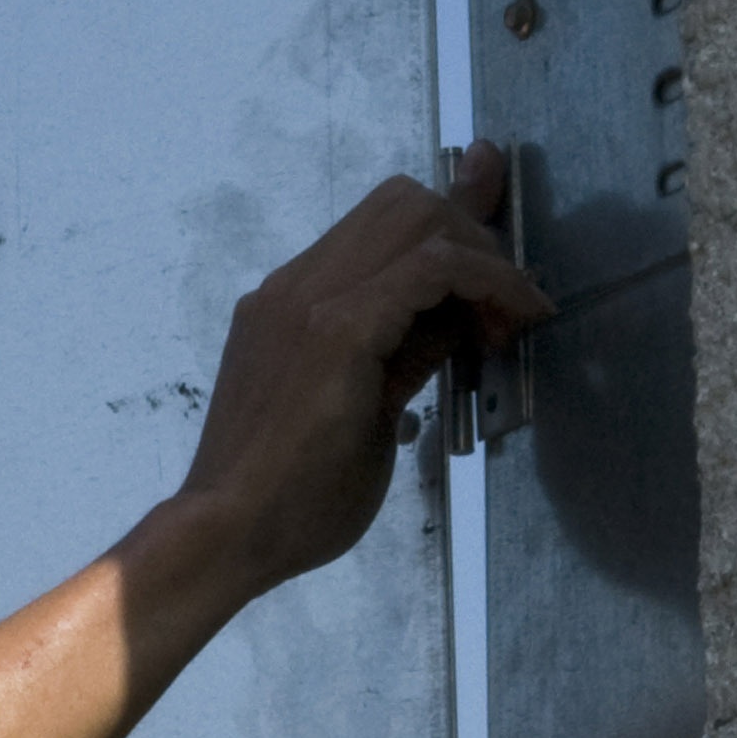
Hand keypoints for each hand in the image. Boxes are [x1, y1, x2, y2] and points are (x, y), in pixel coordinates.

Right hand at [167, 148, 551, 597]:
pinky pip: (433, 268)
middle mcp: (295, 286)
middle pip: (407, 201)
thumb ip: (408, 355)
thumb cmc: (286, 501)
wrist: (227, 536)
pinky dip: (487, 281)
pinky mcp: (337, 326)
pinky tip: (509, 322)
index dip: (454, 219)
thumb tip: (462, 317)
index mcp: (291, 306)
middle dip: (475, 238)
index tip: (502, 247)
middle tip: (502, 310)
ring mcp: (308, 299)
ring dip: (483, 257)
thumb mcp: (367, 413)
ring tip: (504, 323)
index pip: (383, 226)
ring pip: (421, 216)